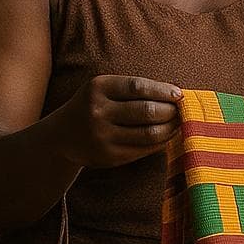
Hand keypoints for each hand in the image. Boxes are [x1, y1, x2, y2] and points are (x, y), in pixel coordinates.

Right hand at [54, 74, 181, 168]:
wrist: (62, 136)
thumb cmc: (94, 106)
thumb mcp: (104, 89)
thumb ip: (134, 89)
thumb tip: (177, 95)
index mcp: (98, 88)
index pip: (138, 87)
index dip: (163, 91)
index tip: (179, 95)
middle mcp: (98, 111)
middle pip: (147, 111)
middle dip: (170, 111)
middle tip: (181, 111)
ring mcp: (103, 136)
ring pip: (149, 133)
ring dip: (170, 128)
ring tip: (178, 123)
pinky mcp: (109, 156)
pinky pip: (144, 149)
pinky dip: (161, 142)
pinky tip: (167, 136)